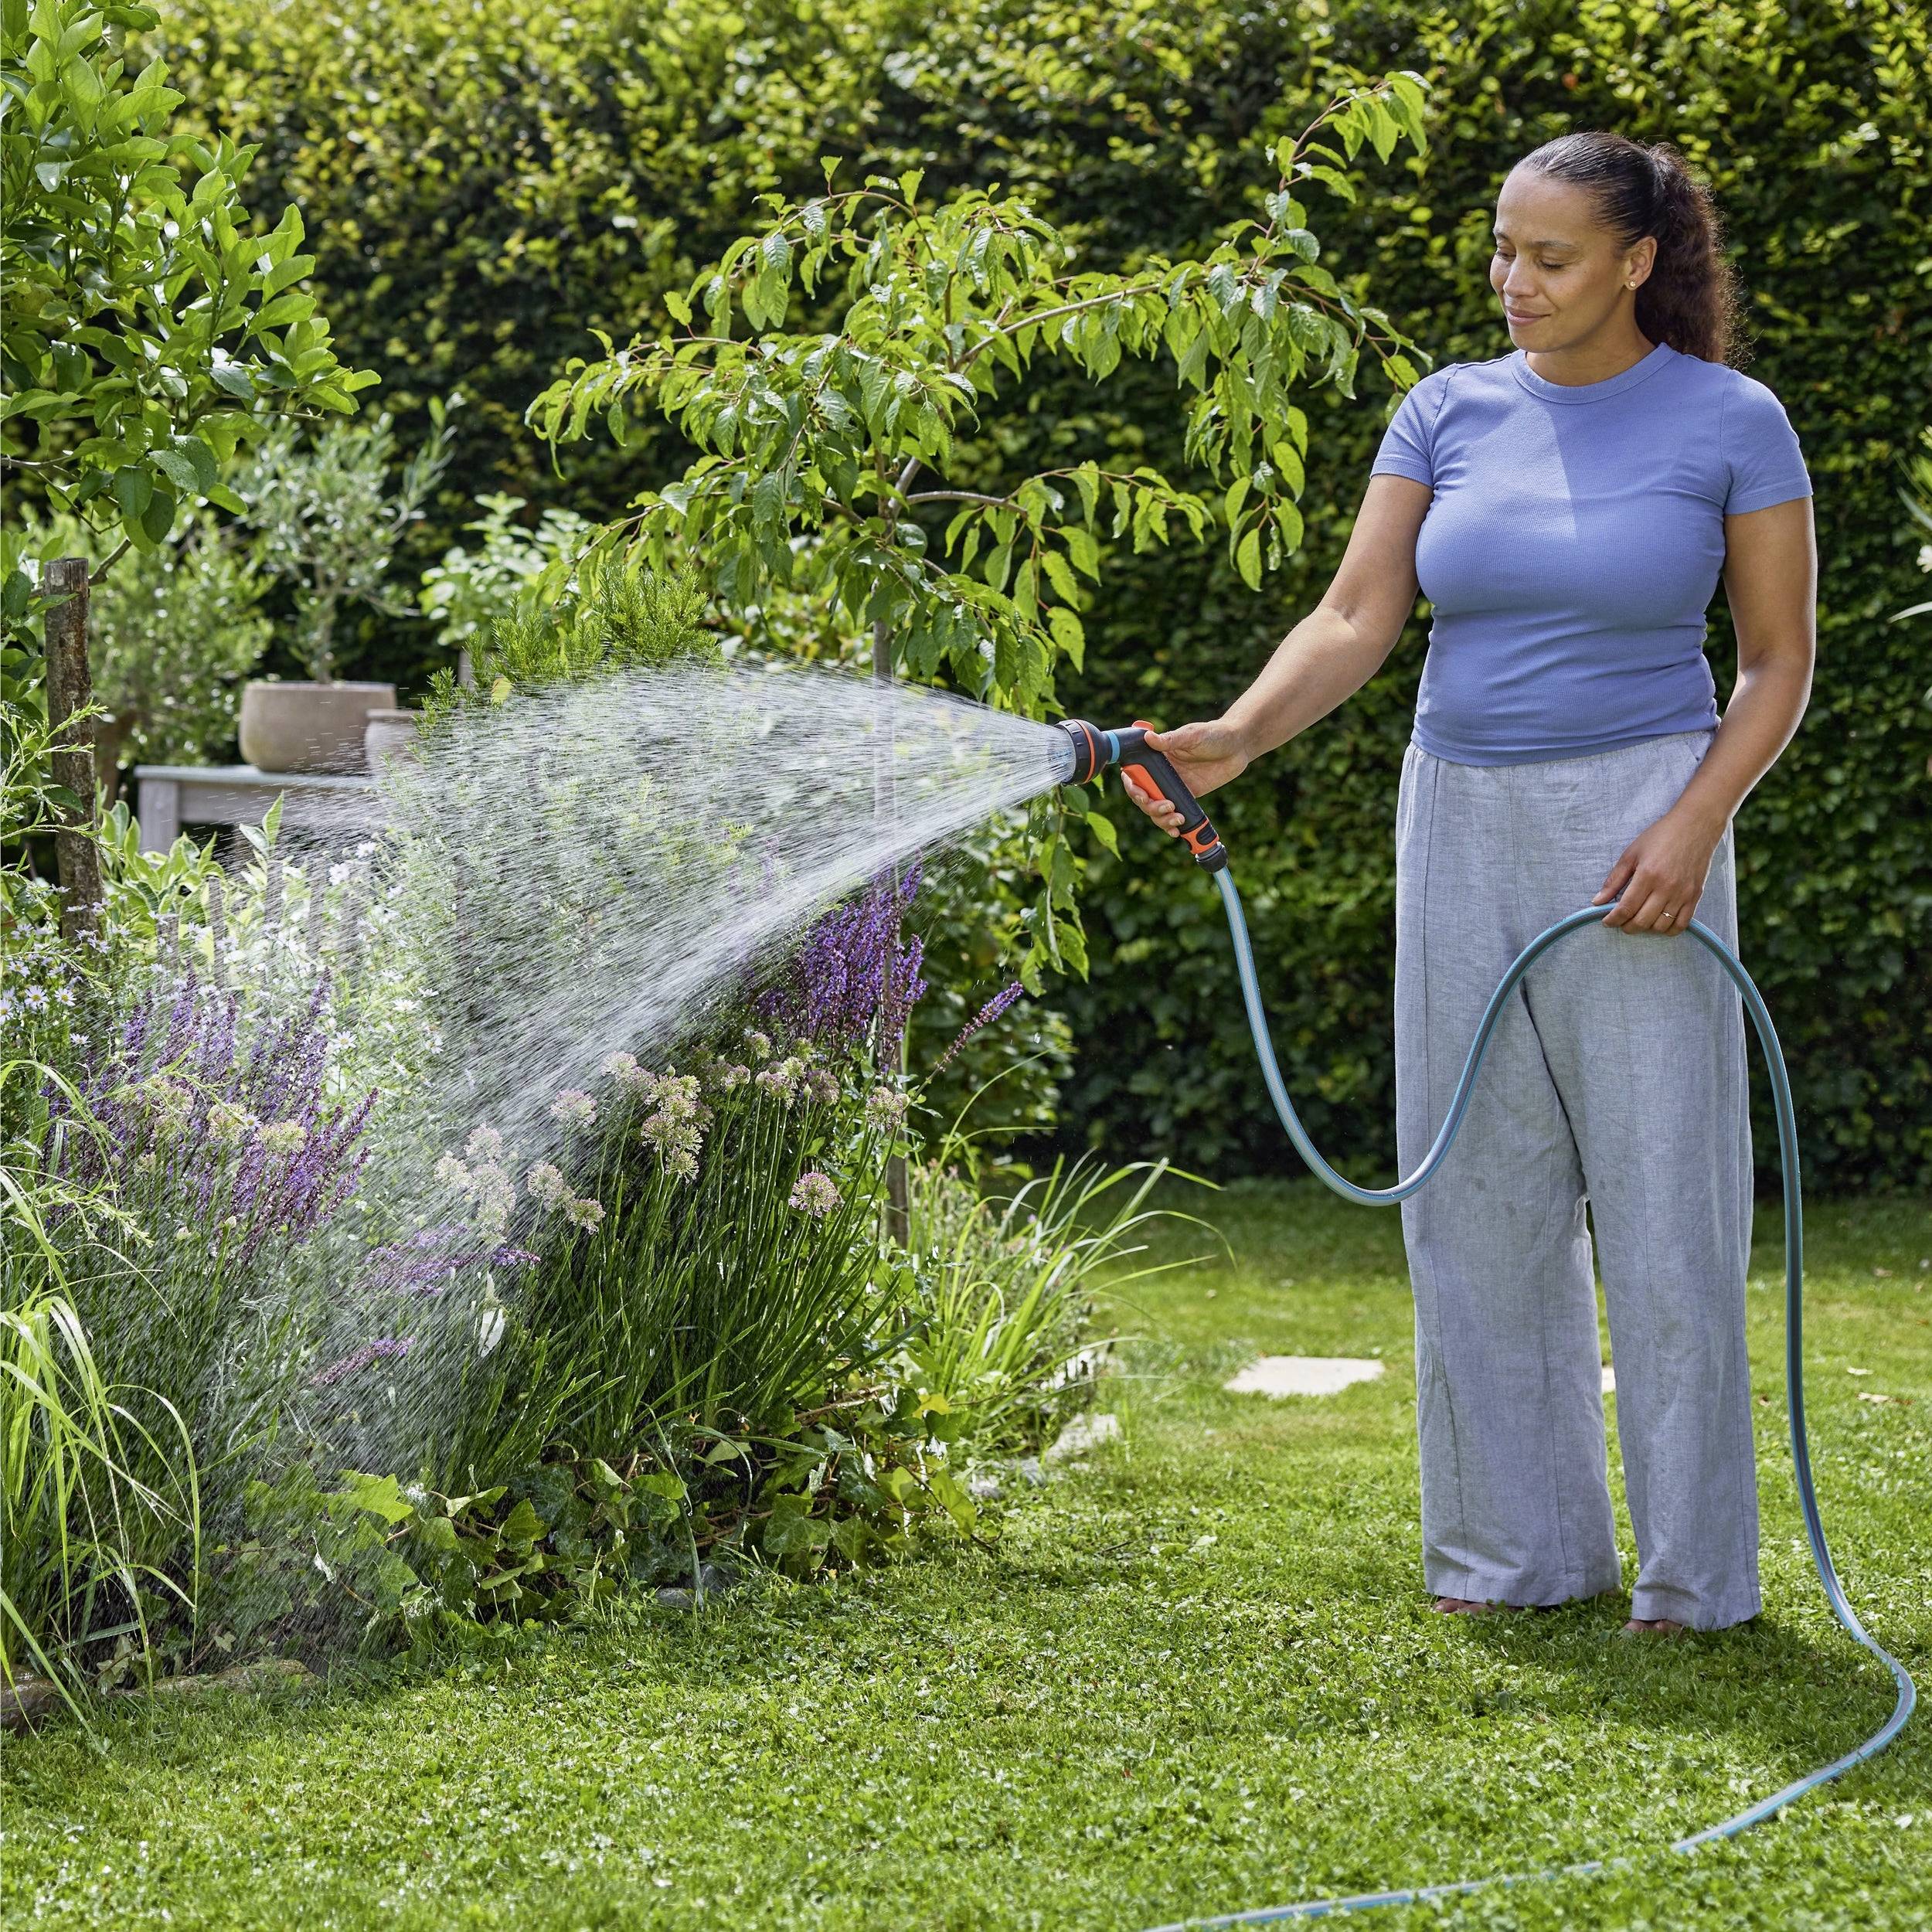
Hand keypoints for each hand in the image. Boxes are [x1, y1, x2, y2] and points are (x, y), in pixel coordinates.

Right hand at [1119, 719, 1250, 834]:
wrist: (1238, 746)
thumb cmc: (1214, 734)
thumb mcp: (1192, 735)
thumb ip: (1170, 740)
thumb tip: (1148, 738)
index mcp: (1157, 757)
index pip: (1134, 774)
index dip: (1133, 787)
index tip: (1143, 795)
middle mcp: (1161, 773)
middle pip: (1143, 796)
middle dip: (1150, 806)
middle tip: (1167, 807)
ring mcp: (1173, 786)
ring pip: (1156, 809)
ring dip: (1161, 819)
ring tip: (1176, 819)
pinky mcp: (1187, 796)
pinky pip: (1173, 814)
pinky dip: (1171, 825)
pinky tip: (1176, 831)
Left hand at [1592, 807, 1722, 935]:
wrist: (1695, 826)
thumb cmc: (1661, 836)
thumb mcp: (1631, 854)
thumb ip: (1614, 880)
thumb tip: (1597, 901)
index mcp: (1648, 875)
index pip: (1626, 908)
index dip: (1612, 919)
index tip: (1606, 921)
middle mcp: (1666, 888)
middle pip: (1642, 921)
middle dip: (1626, 927)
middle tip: (1620, 922)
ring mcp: (1683, 894)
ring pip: (1661, 926)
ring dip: (1646, 929)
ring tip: (1638, 920)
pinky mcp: (1696, 896)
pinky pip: (1682, 924)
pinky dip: (1668, 930)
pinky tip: (1658, 922)